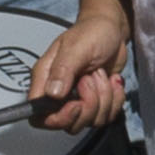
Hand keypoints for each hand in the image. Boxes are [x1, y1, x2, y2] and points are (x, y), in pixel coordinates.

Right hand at [25, 10, 128, 131]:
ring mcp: (79, 99)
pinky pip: (107, 116)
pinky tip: (112, 81)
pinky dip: (115, 99)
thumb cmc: (91, 32)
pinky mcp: (97, 102)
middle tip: (91, 80)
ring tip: (101, 74)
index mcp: (46, 80)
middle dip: (89, 105)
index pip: (40, 116)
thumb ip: (63, 69)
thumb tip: (52, 93)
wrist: (112, 30)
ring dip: (104, 98)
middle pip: (69, 124)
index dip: (58, 118)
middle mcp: (59, 94)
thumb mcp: (76, 47)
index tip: (76, 104)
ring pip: (91, 121)